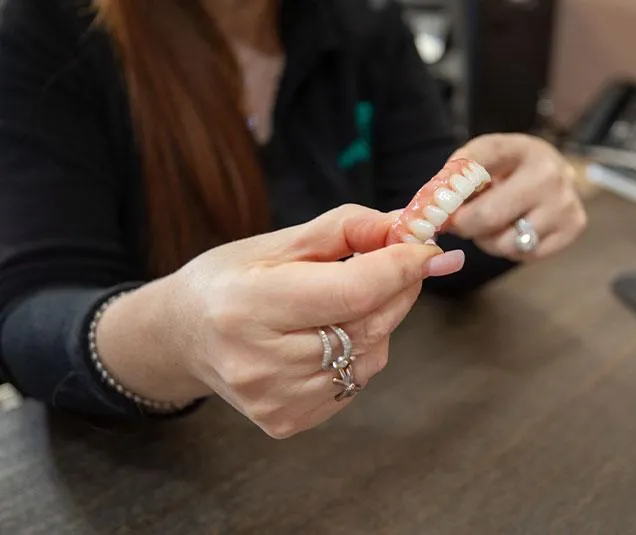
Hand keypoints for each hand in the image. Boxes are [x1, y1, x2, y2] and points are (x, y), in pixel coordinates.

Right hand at [98, 205, 463, 438]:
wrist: (183, 338)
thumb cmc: (228, 281)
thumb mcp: (278, 241)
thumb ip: (346, 228)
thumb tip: (406, 229)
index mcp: (249, 305)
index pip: (350, 291)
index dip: (400, 268)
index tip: (431, 250)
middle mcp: (260, 362)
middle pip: (368, 324)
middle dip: (398, 288)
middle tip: (405, 262)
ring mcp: (275, 399)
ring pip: (370, 355)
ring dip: (380, 321)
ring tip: (348, 300)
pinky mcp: (287, 421)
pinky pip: (356, 381)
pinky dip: (361, 351)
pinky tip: (332, 335)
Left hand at [448, 133, 586, 260]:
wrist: (550, 169)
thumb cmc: (508, 166)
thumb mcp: (482, 157)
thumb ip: (456, 176)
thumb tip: (431, 207)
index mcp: (520, 148)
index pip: (474, 169)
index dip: (450, 195)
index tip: (437, 210)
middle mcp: (549, 173)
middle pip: (487, 217)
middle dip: (465, 226)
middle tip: (459, 224)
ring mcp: (565, 201)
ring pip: (507, 242)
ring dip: (489, 241)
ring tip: (492, 225)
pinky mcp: (574, 226)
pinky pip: (527, 254)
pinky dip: (513, 249)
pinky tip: (514, 231)